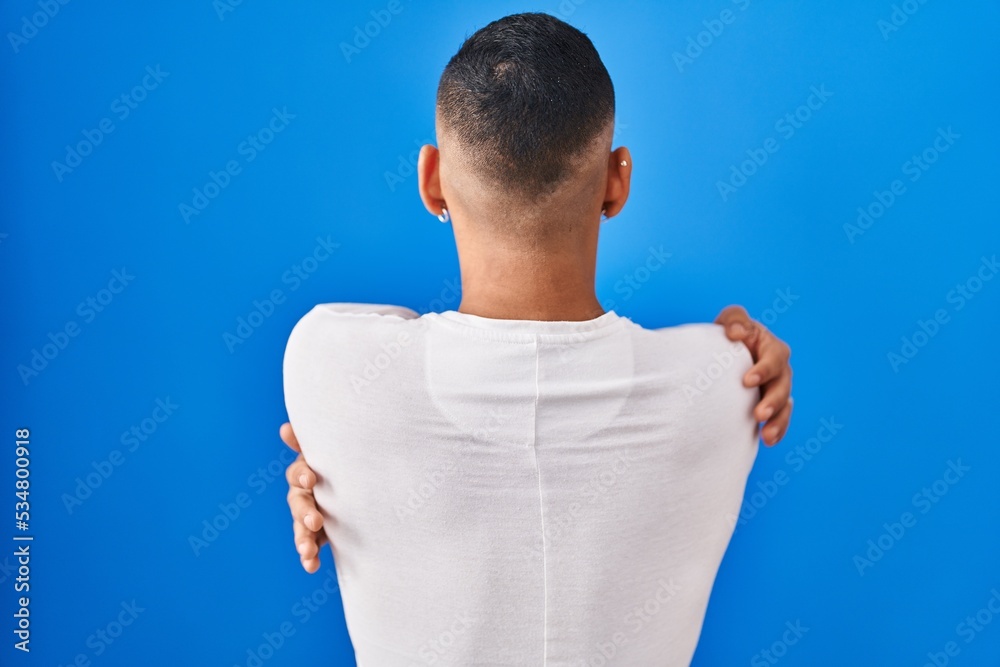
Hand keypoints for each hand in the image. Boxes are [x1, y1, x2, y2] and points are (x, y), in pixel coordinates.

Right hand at [281, 422, 327, 572]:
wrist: (358, 486)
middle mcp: (303, 494)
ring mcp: (308, 515)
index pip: (298, 474)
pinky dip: (310, 557)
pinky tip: (311, 566)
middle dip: (304, 512)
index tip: (311, 479)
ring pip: (301, 528)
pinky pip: (311, 546)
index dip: (302, 476)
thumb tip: (285, 428)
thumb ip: (308, 442)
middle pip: (298, 503)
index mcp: (305, 473)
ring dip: (303, 539)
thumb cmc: (341, 462)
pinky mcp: (317, 534)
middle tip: (314, 521)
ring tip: (308, 552)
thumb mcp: (331, 452)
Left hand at [714, 305, 793, 446]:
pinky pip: (780, 420)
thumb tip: (735, 333)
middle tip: (758, 414)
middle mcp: (780, 370)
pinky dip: (777, 431)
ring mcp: (778, 389)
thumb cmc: (731, 333)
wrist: (726, 353)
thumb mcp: (732, 320)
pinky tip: (768, 441)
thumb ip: (735, 320)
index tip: (747, 382)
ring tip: (767, 436)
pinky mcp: (771, 405)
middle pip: (783, 386)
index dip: (763, 370)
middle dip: (773, 401)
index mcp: (773, 349)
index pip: (774, 359)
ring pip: (785, 406)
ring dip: (778, 421)